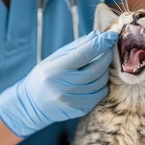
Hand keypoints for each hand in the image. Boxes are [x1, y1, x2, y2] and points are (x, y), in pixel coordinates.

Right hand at [0, 31, 118, 137]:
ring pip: (101, 81)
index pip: (84, 54)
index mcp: (56, 69)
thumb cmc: (45, 76)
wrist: (33, 104)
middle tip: (108, 48)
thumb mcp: (55, 58)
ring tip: (99, 64)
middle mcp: (65, 86)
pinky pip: (100, 94)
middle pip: (97, 68)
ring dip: (104, 70)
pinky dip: (102, 85)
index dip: (101, 43)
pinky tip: (96, 79)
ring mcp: (73, 100)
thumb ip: (76, 47)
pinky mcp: (80, 109)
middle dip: (106, 55)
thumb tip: (97, 35)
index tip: (111, 35)